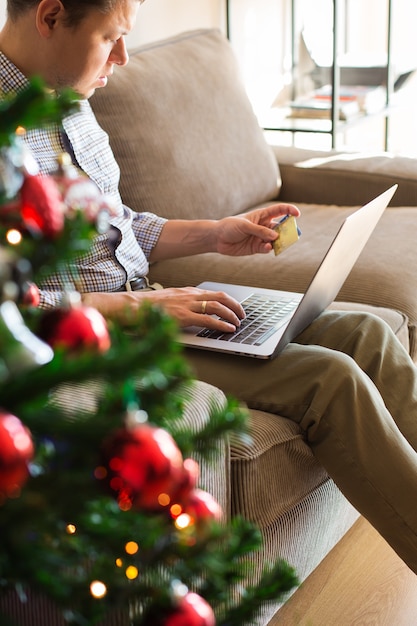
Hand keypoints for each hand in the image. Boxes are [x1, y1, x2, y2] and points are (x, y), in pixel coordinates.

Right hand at [82, 287, 244, 330]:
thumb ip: (182, 304)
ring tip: (238, 323)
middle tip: (243, 315)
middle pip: (220, 296)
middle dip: (235, 306)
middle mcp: (189, 295)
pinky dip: (221, 324)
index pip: (213, 293)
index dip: (228, 300)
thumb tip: (193, 313)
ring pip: (217, 306)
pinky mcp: (183, 316)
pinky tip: (228, 329)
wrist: (132, 306)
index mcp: (187, 291)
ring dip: (231, 315)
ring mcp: (187, 305)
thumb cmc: (147, 306)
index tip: (235, 307)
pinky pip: (208, 319)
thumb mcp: (169, 301)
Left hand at [215, 203, 299, 255]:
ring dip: (278, 241)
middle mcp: (263, 226)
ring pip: (275, 240)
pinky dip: (269, 248)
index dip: (289, 211)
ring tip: (277, 242)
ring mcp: (261, 237)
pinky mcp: (257, 248)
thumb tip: (275, 236)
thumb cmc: (230, 226)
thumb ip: (260, 231)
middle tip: (292, 234)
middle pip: (280, 227)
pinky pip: (267, 248)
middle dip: (287, 230)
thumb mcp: (245, 226)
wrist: (218, 239)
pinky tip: (267, 247)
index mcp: (262, 215)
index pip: (279, 211)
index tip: (297, 214)